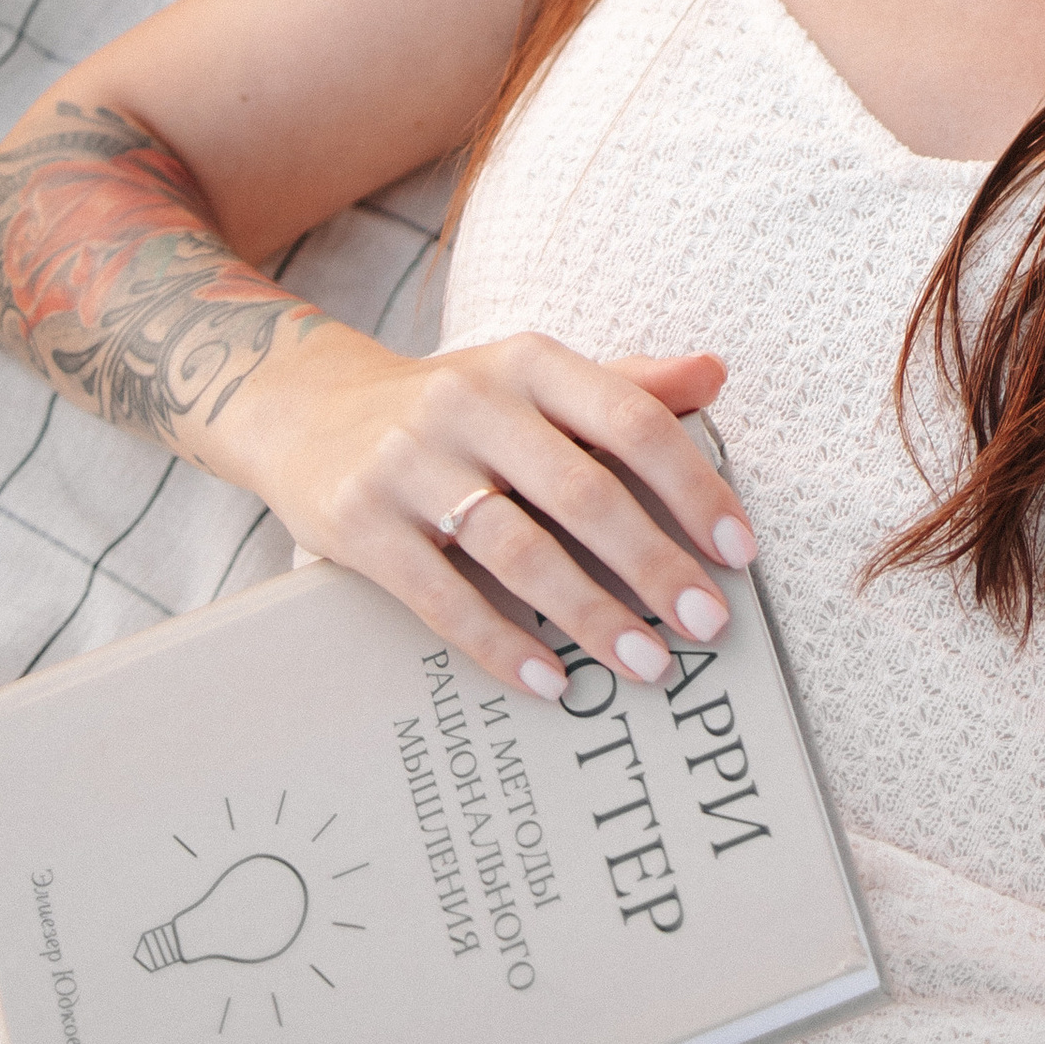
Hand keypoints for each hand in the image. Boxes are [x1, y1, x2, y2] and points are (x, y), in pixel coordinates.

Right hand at [226, 320, 755, 702]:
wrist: (305, 411)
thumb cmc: (454, 410)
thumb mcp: (532, 380)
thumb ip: (624, 384)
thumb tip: (716, 374)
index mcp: (529, 363)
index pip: (630, 419)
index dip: (692, 486)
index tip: (739, 550)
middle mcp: (471, 404)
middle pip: (583, 492)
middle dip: (655, 565)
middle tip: (708, 623)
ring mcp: (409, 463)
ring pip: (518, 551)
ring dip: (592, 615)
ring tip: (648, 663)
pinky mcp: (359, 524)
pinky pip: (441, 597)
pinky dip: (502, 644)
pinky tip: (552, 680)